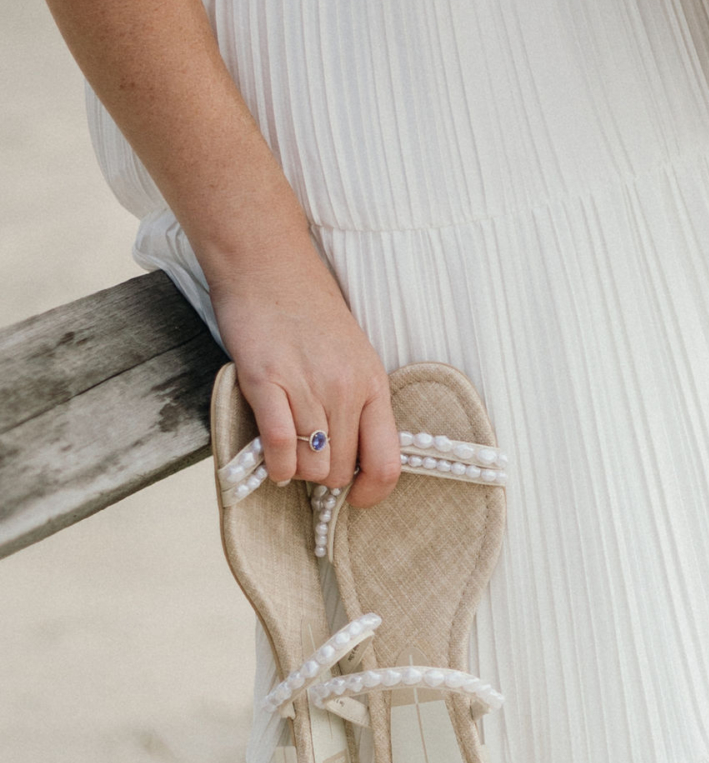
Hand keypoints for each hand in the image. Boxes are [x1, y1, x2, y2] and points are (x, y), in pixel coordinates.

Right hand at [213, 248, 400, 507]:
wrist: (267, 263)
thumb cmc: (307, 310)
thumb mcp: (352, 356)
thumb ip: (357, 401)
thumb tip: (353, 454)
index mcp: (373, 385)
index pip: (388, 463)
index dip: (371, 493)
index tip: (355, 499)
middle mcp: (346, 389)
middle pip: (341, 470)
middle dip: (323, 477)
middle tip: (307, 459)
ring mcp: (307, 386)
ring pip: (311, 466)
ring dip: (297, 471)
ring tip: (287, 454)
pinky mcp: (266, 380)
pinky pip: (279, 445)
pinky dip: (274, 464)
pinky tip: (270, 460)